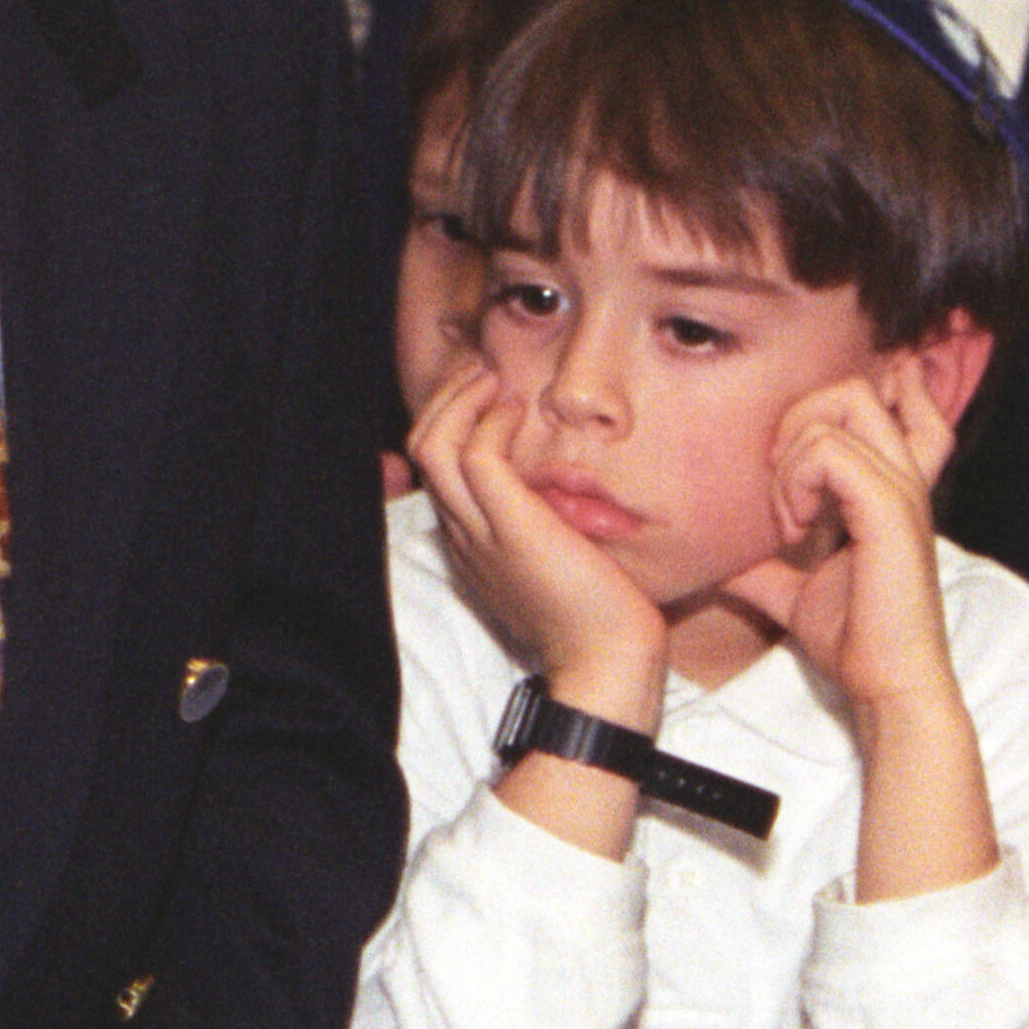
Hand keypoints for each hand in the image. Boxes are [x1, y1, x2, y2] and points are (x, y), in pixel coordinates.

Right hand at [403, 355, 668, 742]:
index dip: (447, 418)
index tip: (481, 391)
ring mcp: (481, 531)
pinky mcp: (511, 528)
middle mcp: (463, 533)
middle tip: (482, 369)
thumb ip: (544, 519)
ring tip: (493, 376)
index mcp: (470, 541)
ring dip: (462, 397)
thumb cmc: (597, 611)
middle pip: (422, 447)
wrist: (607, 659)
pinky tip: (521, 410)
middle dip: (447, 395)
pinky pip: (478, 455)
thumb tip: (553, 479)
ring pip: (435, 444)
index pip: (432, 467)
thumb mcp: (558, 554)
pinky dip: (492, 421)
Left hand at [730, 368, 992, 898]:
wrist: (886, 683)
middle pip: (854, 387)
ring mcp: (902, 488)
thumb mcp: (792, 591)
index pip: (898, 400)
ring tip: (788, 514)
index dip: (847, 397)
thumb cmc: (852, 638)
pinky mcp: (891, 508)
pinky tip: (795, 525)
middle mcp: (904, 476)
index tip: (790, 452)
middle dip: (798, 419)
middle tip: (778, 487)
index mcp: (892, 486)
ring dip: (794, 451)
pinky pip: (832, 451)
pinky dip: (798, 478)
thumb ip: (760, 564)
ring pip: (843, 403)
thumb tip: (712, 559)